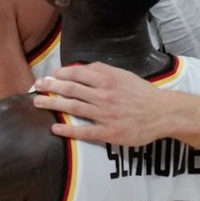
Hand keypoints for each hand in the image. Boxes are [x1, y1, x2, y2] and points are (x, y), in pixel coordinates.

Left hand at [32, 61, 172, 143]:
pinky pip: (84, 131)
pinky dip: (68, 129)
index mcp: (107, 79)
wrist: (163, 113)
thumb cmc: (141, 93)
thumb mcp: (123, 74)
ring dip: (53, 104)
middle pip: (70, 89)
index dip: (59, 75)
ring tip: (37, 103)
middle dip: (50, 87)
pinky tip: (55, 128)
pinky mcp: (109, 132)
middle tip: (36, 87)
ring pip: (73, 107)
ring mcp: (105, 114)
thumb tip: (78, 69)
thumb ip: (101, 71)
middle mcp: (104, 95)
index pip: (76, 74)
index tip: (49, 76)